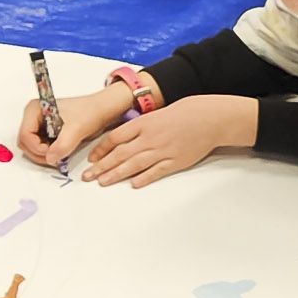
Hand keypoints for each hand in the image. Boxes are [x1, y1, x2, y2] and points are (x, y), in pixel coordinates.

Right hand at [18, 83, 132, 169]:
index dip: (37, 148)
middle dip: (39, 153)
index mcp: (34, 109)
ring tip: (61, 153)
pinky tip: (62, 150)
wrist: (101, 111)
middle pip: (25, 143)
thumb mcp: (76, 129)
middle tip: (56, 156)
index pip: (25, 135)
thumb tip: (50, 159)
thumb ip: (63, 145)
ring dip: (44, 155)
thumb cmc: (89, 112)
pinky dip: (49, 153)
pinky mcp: (45, 132)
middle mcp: (33, 116)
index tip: (52, 153)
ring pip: (31, 148)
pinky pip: (40, 148)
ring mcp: (38, 125)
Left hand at [81, 96, 255, 188]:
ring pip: (135, 164)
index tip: (91, 159)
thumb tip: (120, 140)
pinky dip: (144, 178)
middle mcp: (150, 137)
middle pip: (120, 154)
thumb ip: (138, 128)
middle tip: (88, 176)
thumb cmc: (183, 114)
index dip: (101, 150)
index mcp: (143, 123)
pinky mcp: (176, 161)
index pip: (115, 138)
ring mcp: (163, 150)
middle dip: (101, 166)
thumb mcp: (155, 114)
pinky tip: (133, 184)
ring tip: (102, 182)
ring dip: (116, 174)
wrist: (209, 118)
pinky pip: (157, 171)